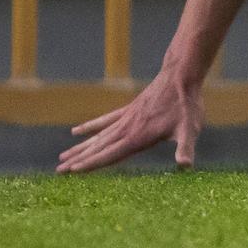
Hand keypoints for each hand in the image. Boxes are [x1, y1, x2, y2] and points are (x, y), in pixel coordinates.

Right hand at [57, 66, 203, 172]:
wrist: (180, 76)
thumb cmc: (186, 105)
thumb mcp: (189, 128)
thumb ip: (185, 148)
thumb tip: (186, 166)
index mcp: (138, 137)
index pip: (110, 155)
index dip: (91, 164)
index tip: (72, 172)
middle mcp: (127, 128)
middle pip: (98, 148)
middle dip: (79, 160)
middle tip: (58, 172)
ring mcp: (125, 118)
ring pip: (98, 136)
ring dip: (80, 147)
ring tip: (61, 158)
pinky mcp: (128, 110)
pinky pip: (105, 120)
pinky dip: (91, 127)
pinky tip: (76, 131)